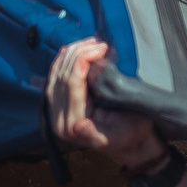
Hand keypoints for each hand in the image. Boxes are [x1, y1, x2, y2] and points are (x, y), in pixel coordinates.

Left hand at [46, 38, 164, 168]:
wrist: (130, 143)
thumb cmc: (131, 135)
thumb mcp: (123, 135)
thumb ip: (96, 134)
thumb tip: (78, 125)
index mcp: (72, 126)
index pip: (71, 84)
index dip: (82, 60)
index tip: (101, 47)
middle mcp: (58, 118)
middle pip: (61, 76)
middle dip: (78, 54)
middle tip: (98, 43)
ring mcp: (55, 110)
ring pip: (55, 74)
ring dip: (71, 54)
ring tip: (90, 42)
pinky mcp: (58, 102)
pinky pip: (55, 76)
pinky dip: (65, 60)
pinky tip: (75, 49)